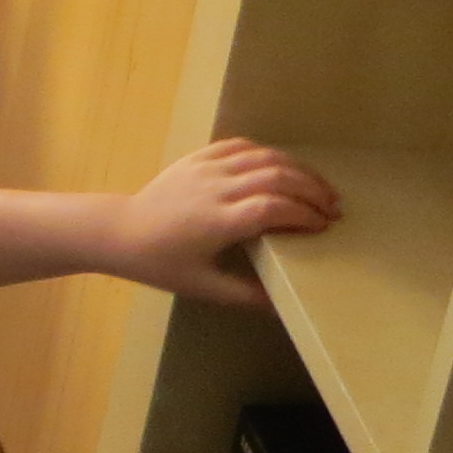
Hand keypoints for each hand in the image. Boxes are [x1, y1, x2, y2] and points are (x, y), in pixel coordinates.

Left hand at [109, 138, 340, 306]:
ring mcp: (205, 168)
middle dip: (313, 190)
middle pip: (277, 177)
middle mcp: (215, 189)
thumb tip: (284, 307)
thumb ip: (246, 295)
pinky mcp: (197, 157)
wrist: (119, 231)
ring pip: (264, 156)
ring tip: (319, 187)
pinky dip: (268, 153)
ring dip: (299, 169)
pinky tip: (283, 168)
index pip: (273, 208)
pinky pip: (240, 145)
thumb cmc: (160, 263)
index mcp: (217, 221)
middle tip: (333, 208)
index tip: (324, 227)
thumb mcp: (203, 286)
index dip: (304, 215)